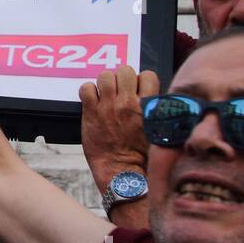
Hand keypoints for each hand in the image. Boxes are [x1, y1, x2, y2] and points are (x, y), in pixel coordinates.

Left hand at [78, 65, 159, 193]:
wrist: (122, 172)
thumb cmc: (141, 157)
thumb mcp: (158, 131)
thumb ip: (154, 112)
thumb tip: (152, 100)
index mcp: (148, 106)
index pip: (147, 75)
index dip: (141, 80)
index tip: (137, 90)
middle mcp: (128, 103)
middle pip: (125, 70)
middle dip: (122, 78)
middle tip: (120, 91)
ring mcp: (108, 106)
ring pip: (105, 75)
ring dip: (105, 83)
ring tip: (105, 95)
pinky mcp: (91, 113)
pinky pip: (85, 88)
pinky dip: (88, 92)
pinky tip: (92, 101)